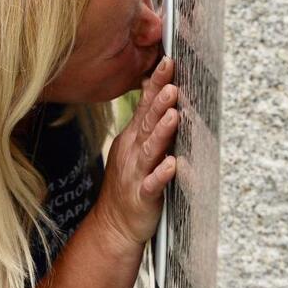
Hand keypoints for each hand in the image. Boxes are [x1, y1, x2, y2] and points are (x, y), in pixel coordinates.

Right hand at [99, 57, 178, 249]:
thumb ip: (145, 118)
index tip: (168, 62)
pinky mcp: (143, 196)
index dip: (157, 84)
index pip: (146, 105)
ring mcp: (136, 173)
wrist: (113, 225)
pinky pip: (152, 185)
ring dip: (162, 132)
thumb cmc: (129, 182)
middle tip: (172, 82)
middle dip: (160, 102)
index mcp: (133, 137)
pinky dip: (161, 175)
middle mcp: (133, 152)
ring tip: (173, 115)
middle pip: (147, 123)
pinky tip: (172, 165)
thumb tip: (155, 87)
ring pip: (150, 150)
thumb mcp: (133, 144)